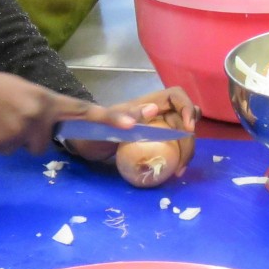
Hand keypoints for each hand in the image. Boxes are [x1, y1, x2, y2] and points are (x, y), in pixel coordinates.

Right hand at [0, 64, 133, 154]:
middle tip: (12, 117)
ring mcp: (17, 132)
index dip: (110, 119)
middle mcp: (36, 117)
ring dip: (12, 139)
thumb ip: (44, 112)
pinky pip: (5, 152)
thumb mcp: (26, 92)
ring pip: (23, 148)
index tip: (133, 125)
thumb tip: (47, 134)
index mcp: (46, 100)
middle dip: (31, 135)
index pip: (84, 111)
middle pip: (43, 143)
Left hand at [62, 85, 197, 163]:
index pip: (176, 96)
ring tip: (178, 171)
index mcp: (146, 104)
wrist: (79, 144)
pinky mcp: (153, 144)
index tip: (187, 128)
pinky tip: (172, 172)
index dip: (187, 108)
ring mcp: (155, 129)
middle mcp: (155, 114)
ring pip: (182, 135)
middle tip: (180, 163)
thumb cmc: (89, 130)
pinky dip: (177, 159)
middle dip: (188, 140)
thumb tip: (153, 109)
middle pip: (185, 120)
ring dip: (186, 152)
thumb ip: (122, 116)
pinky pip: (172, 148)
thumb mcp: (101, 123)